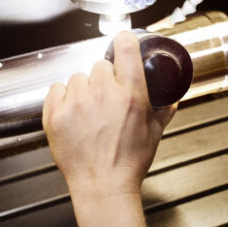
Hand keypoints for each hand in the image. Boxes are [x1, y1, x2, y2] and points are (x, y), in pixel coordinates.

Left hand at [42, 31, 175, 197]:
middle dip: (106, 77)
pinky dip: (63, 96)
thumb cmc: (129, 162)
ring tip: (90, 109)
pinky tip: (73, 112)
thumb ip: (164, 110)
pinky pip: (57, 88)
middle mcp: (103, 93)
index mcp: (131, 95)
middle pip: (101, 64)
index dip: (125, 39)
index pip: (126, 48)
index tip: (123, 40)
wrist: (103, 187)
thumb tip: (172, 99)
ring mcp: (77, 102)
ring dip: (85, 87)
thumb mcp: (155, 134)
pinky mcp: (55, 114)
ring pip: (79, 76)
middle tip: (108, 97)